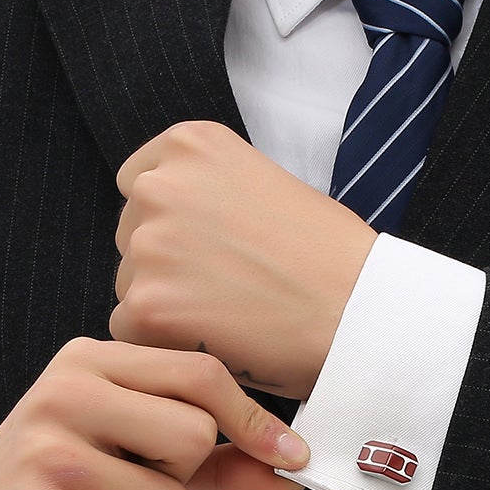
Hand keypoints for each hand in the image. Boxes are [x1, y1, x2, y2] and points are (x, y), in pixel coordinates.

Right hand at [0, 338, 309, 489]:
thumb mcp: (136, 461)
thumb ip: (215, 462)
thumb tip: (293, 469)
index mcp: (88, 361)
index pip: (199, 373)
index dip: (253, 419)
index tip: (289, 454)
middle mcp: (63, 391)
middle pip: (194, 435)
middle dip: (181, 478)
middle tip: (128, 486)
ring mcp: (45, 449)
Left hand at [110, 120, 376, 398]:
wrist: (359, 310)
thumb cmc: (330, 257)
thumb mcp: (265, 183)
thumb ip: (208, 191)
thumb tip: (171, 222)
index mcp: (190, 144)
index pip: (140, 186)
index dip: (174, 226)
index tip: (210, 250)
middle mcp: (160, 185)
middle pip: (132, 237)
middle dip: (168, 266)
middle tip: (228, 290)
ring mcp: (149, 244)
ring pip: (131, 286)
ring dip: (166, 307)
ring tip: (230, 318)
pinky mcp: (146, 304)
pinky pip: (129, 332)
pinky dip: (165, 345)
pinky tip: (215, 343)